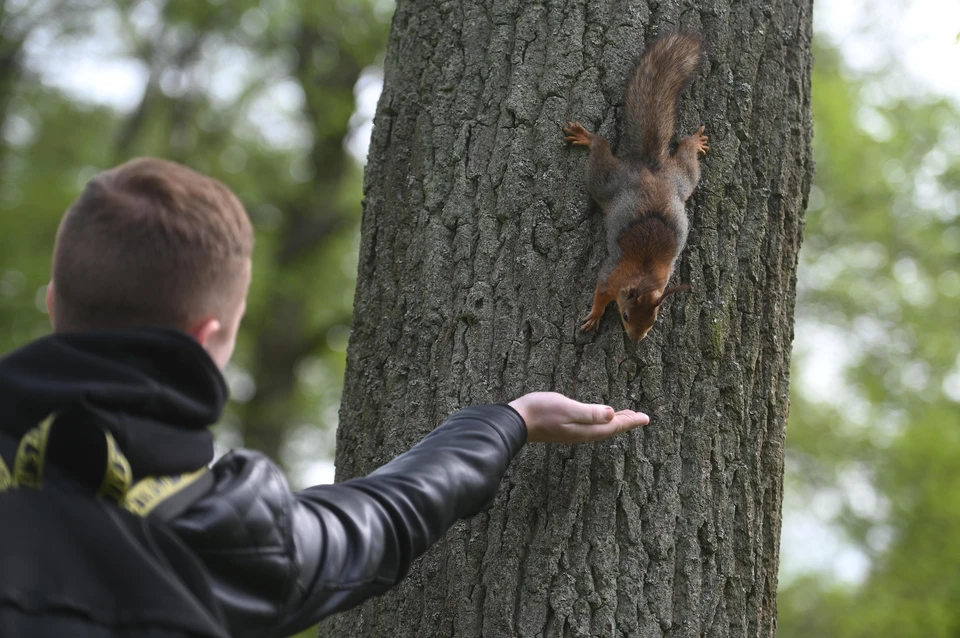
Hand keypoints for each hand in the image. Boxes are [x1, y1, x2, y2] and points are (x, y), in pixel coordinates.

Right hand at [508, 392, 648, 443]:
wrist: (517, 421)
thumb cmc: (541, 411)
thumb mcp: (568, 408)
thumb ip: (590, 413)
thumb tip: (613, 414)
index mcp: (586, 430)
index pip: (614, 426)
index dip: (631, 421)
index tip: (646, 417)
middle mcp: (582, 434)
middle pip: (610, 429)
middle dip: (626, 422)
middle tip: (641, 417)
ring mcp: (573, 433)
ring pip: (601, 429)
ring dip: (615, 423)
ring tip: (625, 417)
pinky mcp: (565, 429)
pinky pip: (591, 427)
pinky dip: (602, 422)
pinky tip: (599, 418)